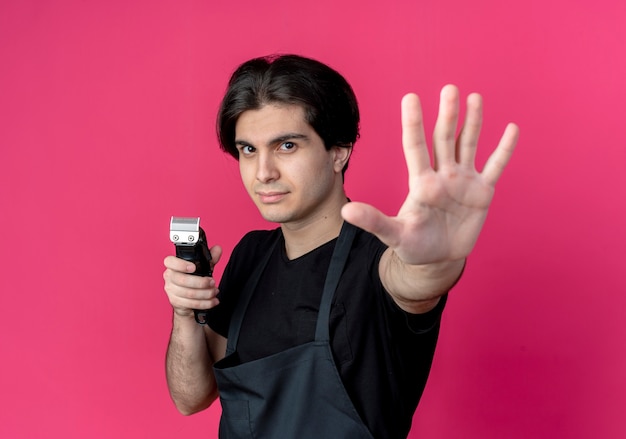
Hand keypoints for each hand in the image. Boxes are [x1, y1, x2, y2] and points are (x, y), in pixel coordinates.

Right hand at [163, 245, 222, 316]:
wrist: (187, 300)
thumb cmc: (193, 280)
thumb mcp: (203, 268)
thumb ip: (210, 258)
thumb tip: (217, 249)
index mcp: (173, 266)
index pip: (170, 262)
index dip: (181, 264)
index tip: (193, 267)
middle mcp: (169, 277)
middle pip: (182, 280)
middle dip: (201, 282)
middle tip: (212, 282)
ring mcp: (171, 290)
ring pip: (189, 293)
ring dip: (206, 294)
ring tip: (214, 291)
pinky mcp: (175, 302)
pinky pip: (191, 304)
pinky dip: (205, 303)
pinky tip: (213, 301)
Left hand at [342, 85, 518, 265]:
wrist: (438, 259)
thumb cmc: (413, 246)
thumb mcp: (394, 235)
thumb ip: (373, 221)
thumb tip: (346, 211)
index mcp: (421, 182)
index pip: (415, 147)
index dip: (413, 123)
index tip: (410, 97)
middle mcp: (442, 176)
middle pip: (444, 139)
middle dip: (447, 115)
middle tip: (449, 89)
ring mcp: (463, 181)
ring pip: (468, 145)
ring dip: (473, 122)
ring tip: (474, 97)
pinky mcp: (482, 192)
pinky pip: (495, 166)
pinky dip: (504, 149)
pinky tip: (511, 128)